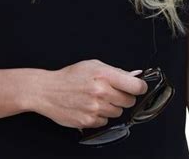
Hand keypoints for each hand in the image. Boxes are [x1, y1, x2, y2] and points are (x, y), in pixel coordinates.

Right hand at [33, 59, 147, 129]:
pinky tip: (90, 107)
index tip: (139, 87)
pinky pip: (106, 121)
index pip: (135, 85)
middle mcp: (101, 92)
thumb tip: (134, 76)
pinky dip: (100, 116)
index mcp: (103, 75)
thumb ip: (114, 71)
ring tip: (97, 99)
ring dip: (111, 107)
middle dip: (123, 97)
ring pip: (118, 112)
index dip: (140, 87)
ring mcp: (95, 108)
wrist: (48, 91)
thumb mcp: (92, 65)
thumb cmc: (70, 77)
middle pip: (129, 101)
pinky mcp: (89, 121)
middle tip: (112, 92)